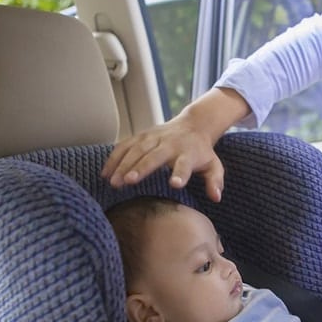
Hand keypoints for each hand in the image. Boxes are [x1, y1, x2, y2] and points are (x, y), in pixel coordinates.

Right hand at [102, 118, 224, 200]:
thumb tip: (216, 197)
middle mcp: (169, 144)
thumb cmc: (202, 151)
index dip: (180, 173)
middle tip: (128, 182)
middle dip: (141, 167)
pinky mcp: (141, 136)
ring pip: (136, 150)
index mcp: (188, 153)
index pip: (185, 164)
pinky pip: (125, 145)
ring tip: (113, 182)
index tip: (174, 184)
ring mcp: (153, 138)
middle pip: (154, 156)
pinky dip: (114, 158)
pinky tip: (105, 173)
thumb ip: (215, 180)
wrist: (193, 124)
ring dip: (123, 165)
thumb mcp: (214, 165)